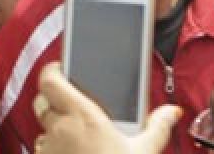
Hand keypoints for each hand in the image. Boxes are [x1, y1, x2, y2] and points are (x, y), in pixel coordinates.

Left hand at [32, 63, 179, 153]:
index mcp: (84, 116)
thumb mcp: (145, 152)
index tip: (62, 68)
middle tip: (71, 104)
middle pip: (42, 101)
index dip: (53, 71)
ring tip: (74, 135)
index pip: (50, 79)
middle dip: (53, 100)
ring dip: (52, 128)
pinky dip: (52, 149)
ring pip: (41, 128)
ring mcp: (50, 149)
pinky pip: (42, 150)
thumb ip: (158, 127)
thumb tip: (172, 112)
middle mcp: (61, 129)